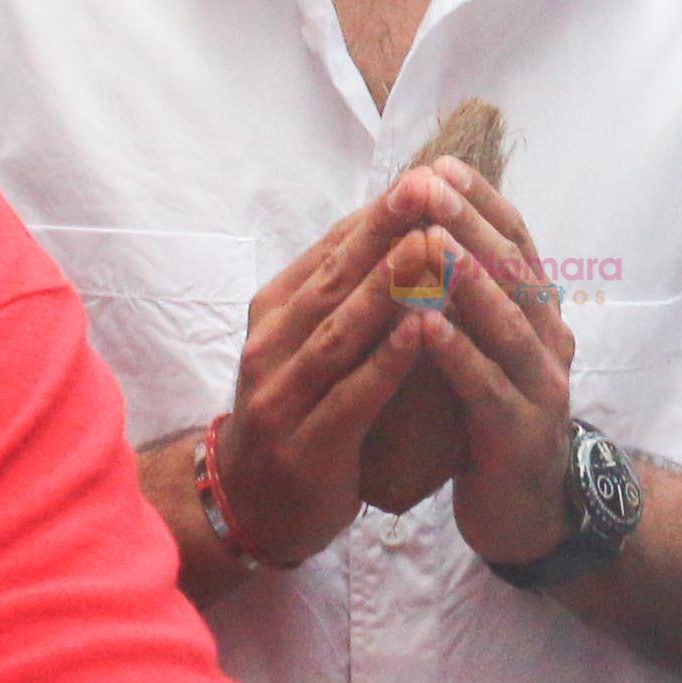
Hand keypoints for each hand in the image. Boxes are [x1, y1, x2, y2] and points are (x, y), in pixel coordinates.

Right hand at [212, 171, 479, 562]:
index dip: (375, 215)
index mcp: (273, 314)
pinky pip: (349, 397)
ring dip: (385, 290)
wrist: (252, 506)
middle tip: (426, 190)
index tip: (422, 176)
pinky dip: (386, 362)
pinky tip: (422, 332)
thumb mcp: (304, 345)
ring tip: (429, 249)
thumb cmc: (294, 414)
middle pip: (331, 282)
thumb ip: (338, 296)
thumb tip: (396, 228)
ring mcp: (280, 397)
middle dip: (381, 235)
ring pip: (338, 334)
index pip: (327, 253)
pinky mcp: (305, 446)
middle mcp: (268, 347)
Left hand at [402, 160, 585, 571]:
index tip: (439, 164)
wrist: (526, 512)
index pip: (516, 242)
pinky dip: (458, 353)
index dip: (481, 202)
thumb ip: (469, 297)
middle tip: (427, 185)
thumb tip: (426, 227)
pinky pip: (488, 386)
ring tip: (428, 240)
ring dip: (466, 278)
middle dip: (468, 223)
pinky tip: (426, 326)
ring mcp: (541, 386)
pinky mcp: (520, 433)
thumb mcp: (487, 348)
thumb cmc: (490, 419)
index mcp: (540, 314)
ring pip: (506, 322)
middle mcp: (551, 340)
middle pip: (513, 271)